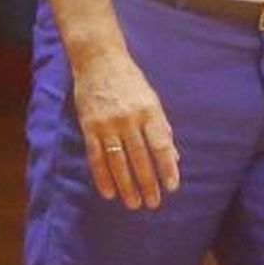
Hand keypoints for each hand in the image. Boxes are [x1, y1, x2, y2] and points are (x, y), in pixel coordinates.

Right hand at [72, 51, 180, 210]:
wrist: (99, 60)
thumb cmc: (131, 81)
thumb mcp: (152, 100)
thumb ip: (162, 128)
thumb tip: (174, 158)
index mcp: (149, 111)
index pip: (161, 145)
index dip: (167, 168)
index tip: (172, 187)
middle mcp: (129, 118)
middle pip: (140, 157)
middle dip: (147, 183)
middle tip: (153, 203)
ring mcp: (107, 123)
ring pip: (118, 162)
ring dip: (126, 186)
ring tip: (133, 204)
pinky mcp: (89, 127)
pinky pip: (96, 157)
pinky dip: (102, 177)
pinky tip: (109, 193)